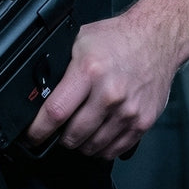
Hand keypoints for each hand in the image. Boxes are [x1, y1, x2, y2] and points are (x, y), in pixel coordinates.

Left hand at [25, 14, 177, 159]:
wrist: (156, 39)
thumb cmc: (118, 39)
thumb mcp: (80, 42)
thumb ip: (62, 67)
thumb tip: (40, 90)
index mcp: (89, 71)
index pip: (56, 111)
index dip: (39, 129)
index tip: (32, 136)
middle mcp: (110, 93)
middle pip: (74, 135)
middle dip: (60, 138)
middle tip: (57, 133)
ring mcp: (128, 111)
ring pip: (93, 146)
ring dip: (81, 145)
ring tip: (78, 133)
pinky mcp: (143, 122)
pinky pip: (115, 149)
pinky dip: (102, 149)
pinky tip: (97, 137)